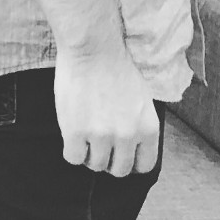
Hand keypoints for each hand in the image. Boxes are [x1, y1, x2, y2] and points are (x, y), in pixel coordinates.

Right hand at [53, 48, 159, 175]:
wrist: (92, 50)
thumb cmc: (115, 68)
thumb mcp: (141, 100)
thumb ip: (138, 126)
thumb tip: (130, 145)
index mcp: (148, 128)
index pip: (144, 165)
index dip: (130, 162)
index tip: (120, 155)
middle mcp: (128, 136)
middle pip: (119, 170)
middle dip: (109, 161)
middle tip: (99, 148)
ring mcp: (101, 136)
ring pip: (95, 165)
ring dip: (89, 155)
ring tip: (84, 138)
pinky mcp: (76, 132)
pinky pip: (73, 158)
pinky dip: (72, 151)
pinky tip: (72, 136)